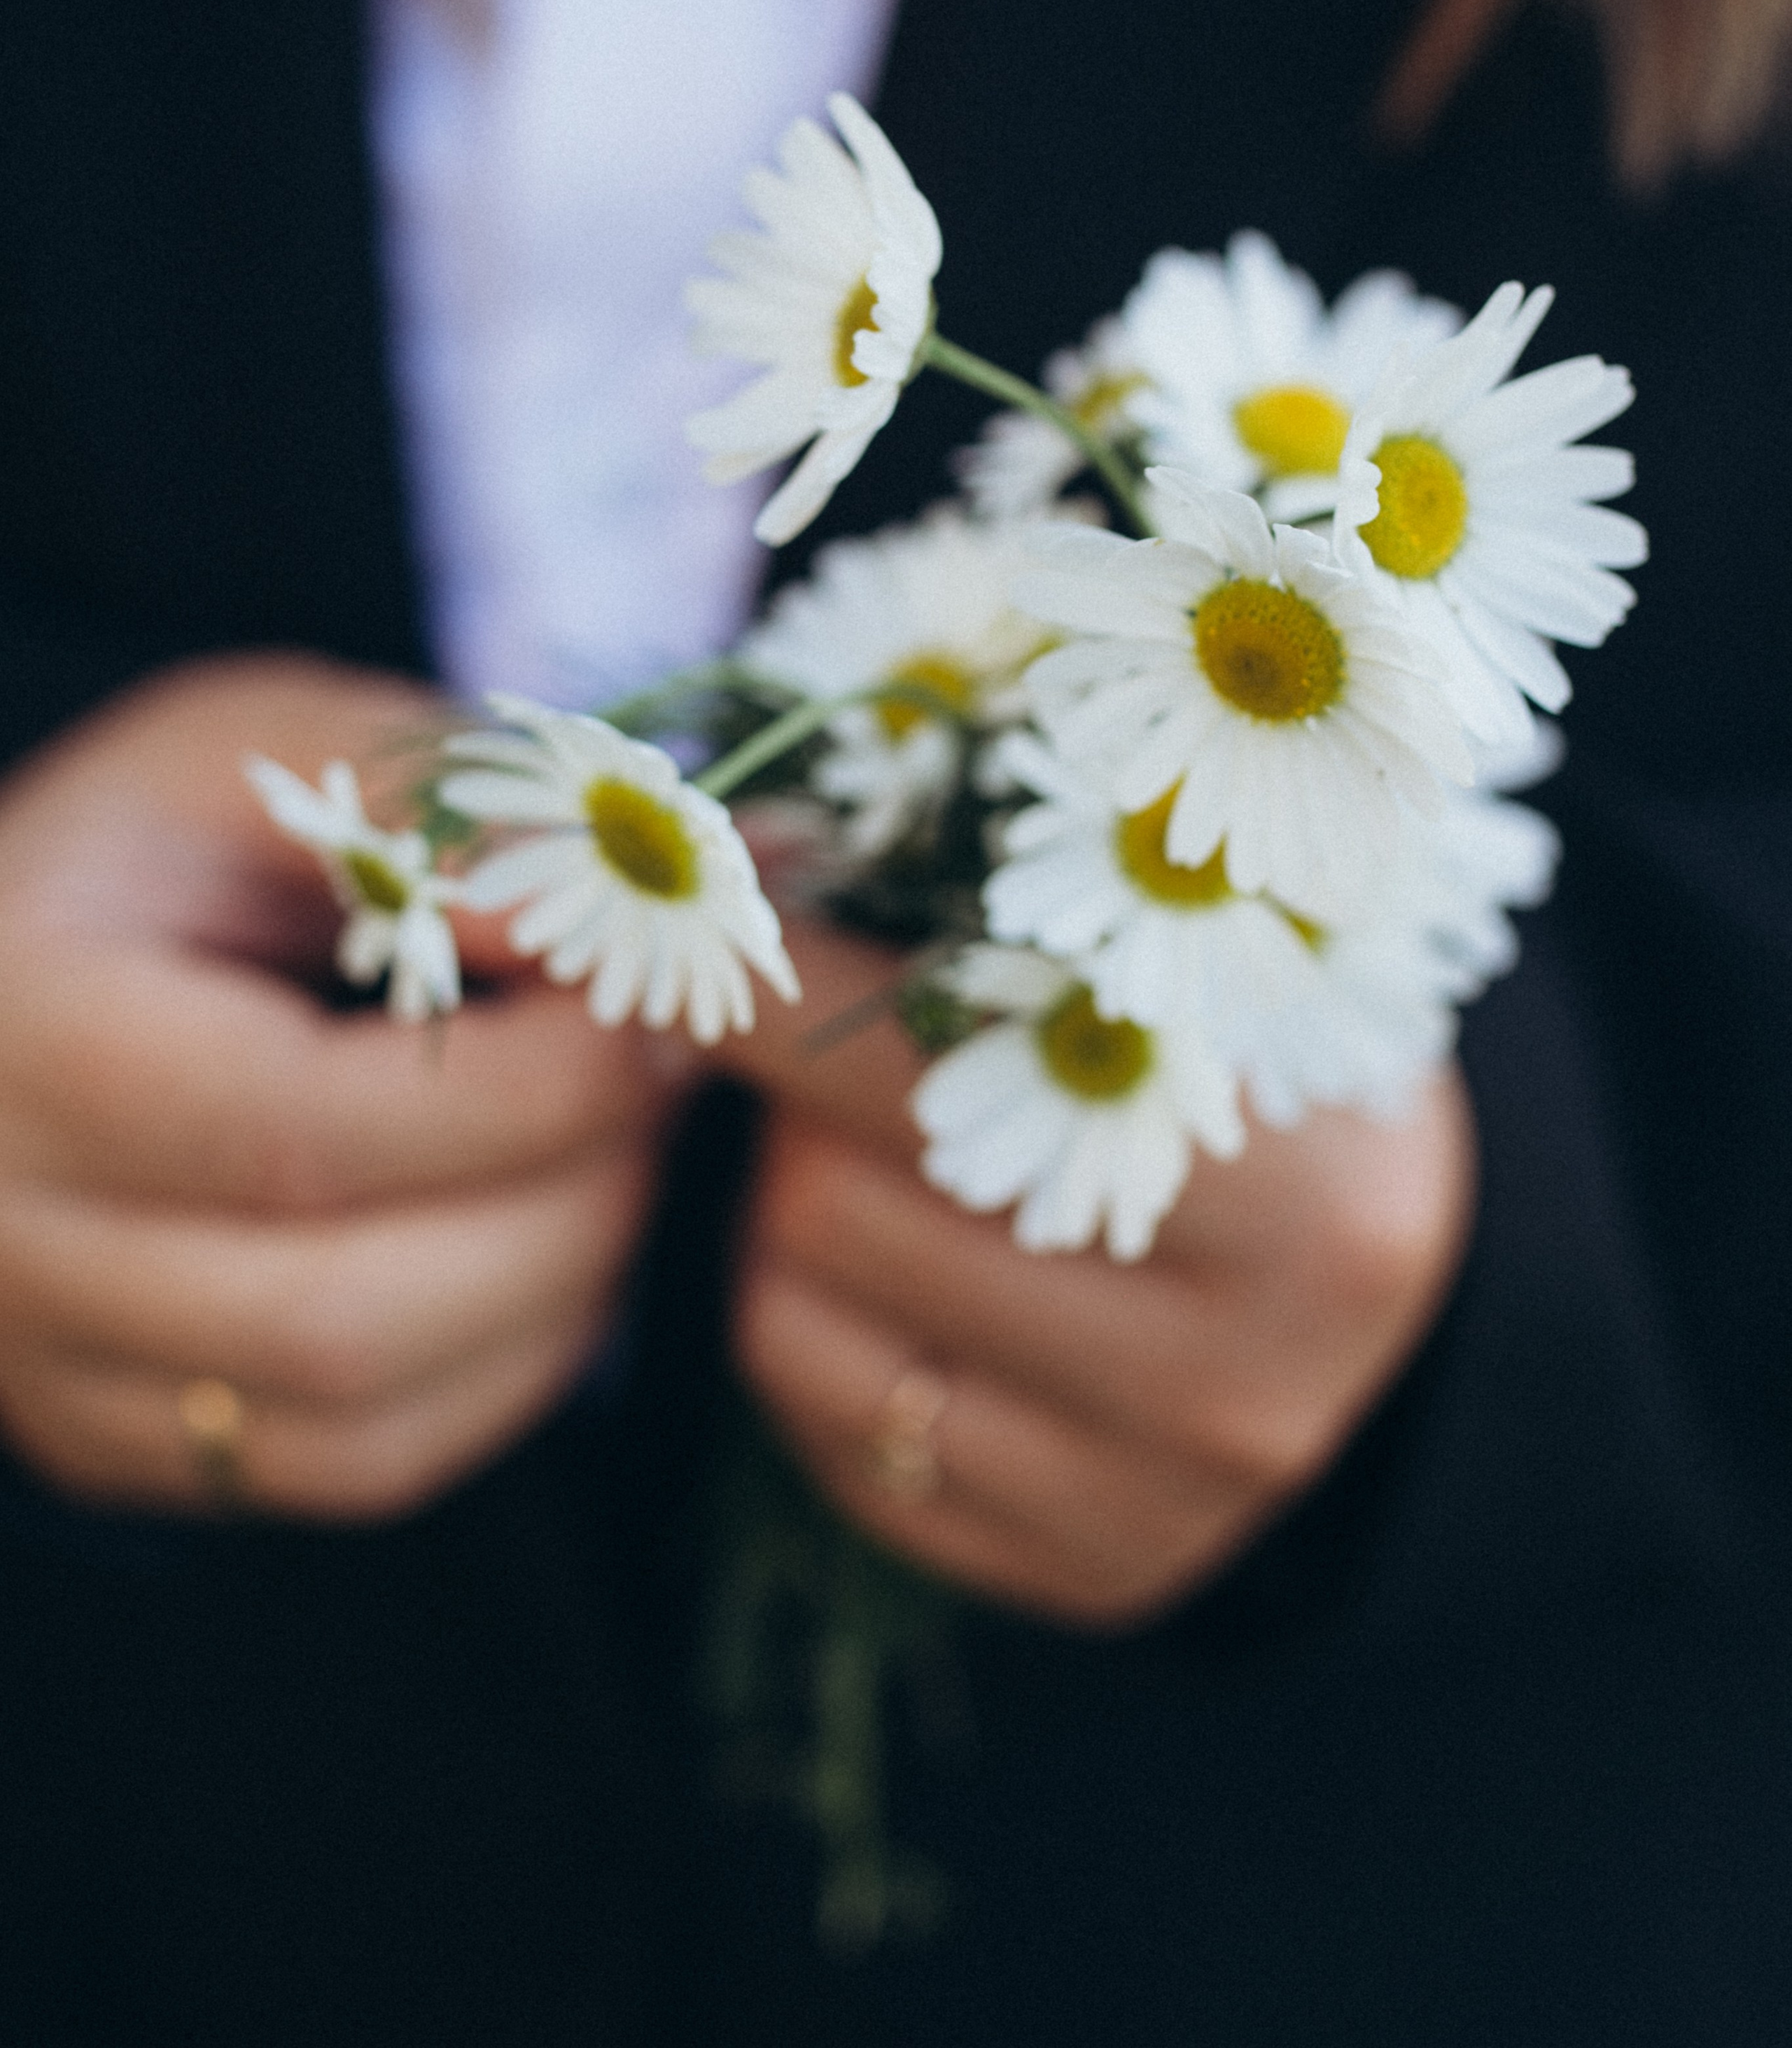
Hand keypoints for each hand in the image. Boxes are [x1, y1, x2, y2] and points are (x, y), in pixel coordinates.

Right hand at [0, 654, 676, 1518]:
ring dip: (558, 1294)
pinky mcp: (121, 1439)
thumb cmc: (141, 843)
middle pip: (340, 1315)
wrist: (3, 972)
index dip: (522, 1092)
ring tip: (618, 1151)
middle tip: (661, 1082)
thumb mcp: (260, 750)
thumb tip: (633, 901)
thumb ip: (434, 811)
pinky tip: (550, 1243)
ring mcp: (55, 1368)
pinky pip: (355, 1468)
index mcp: (30, 1043)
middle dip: (568, 1202)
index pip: (301, 1135)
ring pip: (364, 1422)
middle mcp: (11, 1242)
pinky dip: (503, 1372)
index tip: (648, 1011)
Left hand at [721, 907, 1474, 1625]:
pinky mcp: (1086, 1573)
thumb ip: (1015, 910)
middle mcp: (1233, 1383)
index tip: (709, 922)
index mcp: (1301, 1201)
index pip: (939, 1067)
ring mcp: (1155, 1501)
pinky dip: (814, 1332)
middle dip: (785, 1105)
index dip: (785, 985)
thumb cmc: (1273, 1060)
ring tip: (850, 1149)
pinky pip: (829, 1440)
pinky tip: (884, 1268)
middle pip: (835, 1205)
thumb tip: (752, 855)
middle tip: (813, 1048)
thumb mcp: (1207, 960)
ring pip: (795, 1325)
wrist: (1385, 1259)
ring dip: (779, 1210)